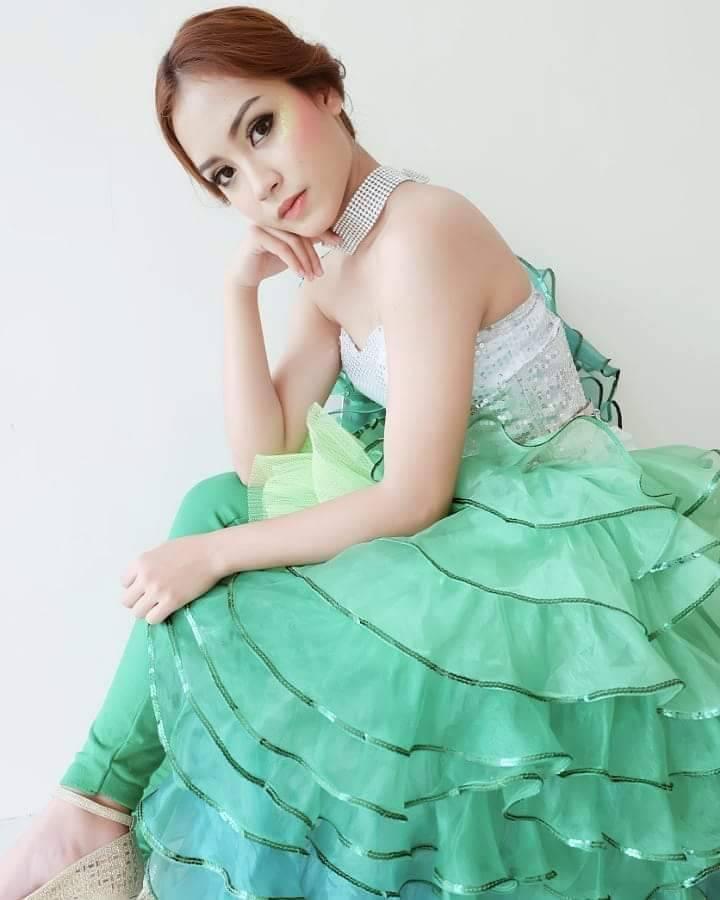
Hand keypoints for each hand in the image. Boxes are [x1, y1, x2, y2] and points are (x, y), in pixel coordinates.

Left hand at [119, 533, 221, 624]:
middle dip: (137, 601)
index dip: (134, 586)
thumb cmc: (190, 547)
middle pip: (127, 600)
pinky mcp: (171, 601)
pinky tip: (165, 610)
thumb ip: (148, 563)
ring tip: (157, 606)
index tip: (145, 586)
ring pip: (137, 612)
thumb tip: (141, 577)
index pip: (124, 582)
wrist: (212, 553)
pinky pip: (152, 619)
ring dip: (146, 611)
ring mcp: (157, 590)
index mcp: (141, 561)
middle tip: (150, 599)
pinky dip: (156, 617)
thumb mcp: (162, 549)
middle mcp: (145, 576)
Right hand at [225, 223, 340, 288]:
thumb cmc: (269, 260)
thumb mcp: (293, 250)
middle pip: (301, 233)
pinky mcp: (255, 235)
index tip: (339, 242)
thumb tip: (331, 236)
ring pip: (293, 242)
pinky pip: (282, 248)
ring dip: (305, 261)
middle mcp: (271, 216)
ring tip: (312, 277)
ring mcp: (262, 223)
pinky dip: (294, 263)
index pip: (307, 222)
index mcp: (282, 216)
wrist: (245, 274)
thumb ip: (307, 240)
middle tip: (320, 272)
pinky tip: (300, 274)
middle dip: (313, 255)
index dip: (325, 232)